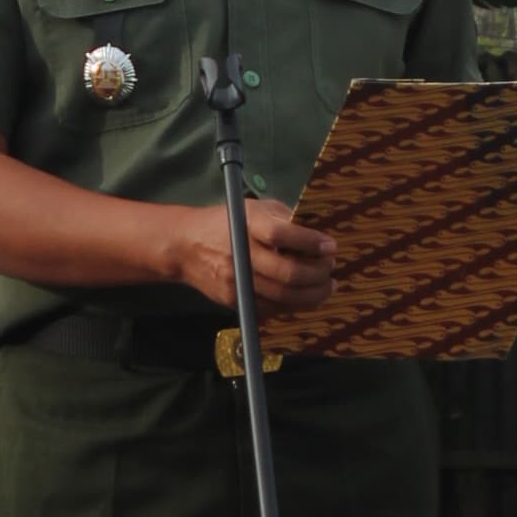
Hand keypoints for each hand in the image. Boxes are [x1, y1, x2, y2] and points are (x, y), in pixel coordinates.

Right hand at [163, 198, 339, 317]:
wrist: (185, 246)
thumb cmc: (226, 221)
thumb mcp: (253, 207)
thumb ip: (283, 218)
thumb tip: (316, 236)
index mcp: (247, 225)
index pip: (283, 235)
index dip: (311, 242)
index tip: (330, 246)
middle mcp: (241, 254)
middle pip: (287, 273)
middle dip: (318, 273)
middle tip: (331, 268)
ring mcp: (237, 281)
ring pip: (283, 296)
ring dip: (313, 294)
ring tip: (327, 286)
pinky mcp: (234, 300)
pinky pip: (272, 308)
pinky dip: (294, 304)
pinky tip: (306, 296)